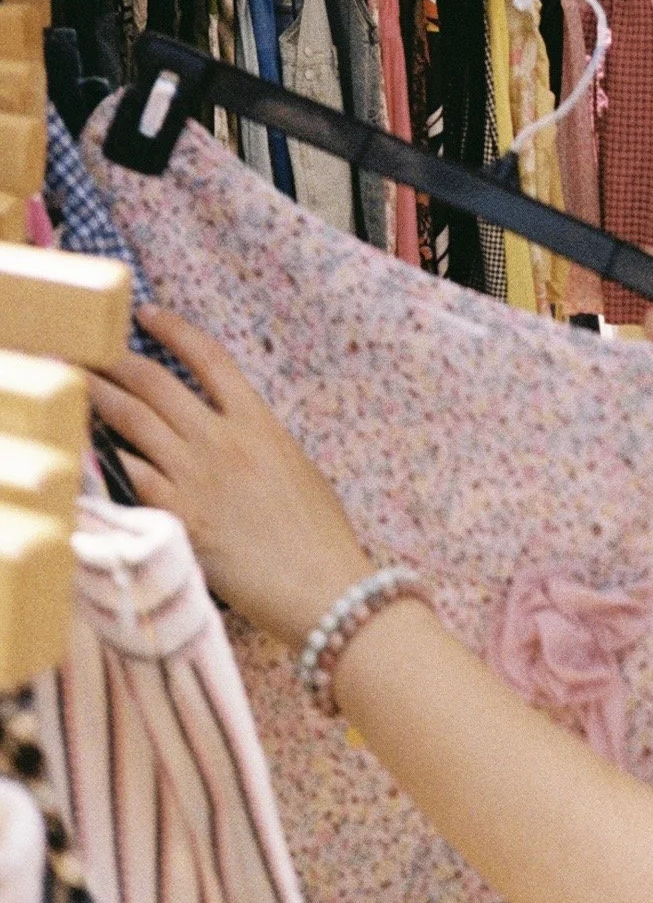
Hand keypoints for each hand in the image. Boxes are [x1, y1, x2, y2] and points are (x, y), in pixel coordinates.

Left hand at [88, 304, 371, 649]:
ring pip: (132, 421)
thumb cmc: (320, 536)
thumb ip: (260, 442)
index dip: (174, 330)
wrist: (320, 586)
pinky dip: (109, 458)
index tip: (148, 315)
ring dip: (100, 398)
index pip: (210, 358)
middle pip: (156, 383)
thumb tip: (231, 432)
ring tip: (81, 385)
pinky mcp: (176, 516)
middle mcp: (222, 442)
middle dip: (118, 361)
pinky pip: (129, 475)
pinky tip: (93, 448)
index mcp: (260, 425)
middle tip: (93, 350)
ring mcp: (195, 478)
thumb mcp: (298, 470)